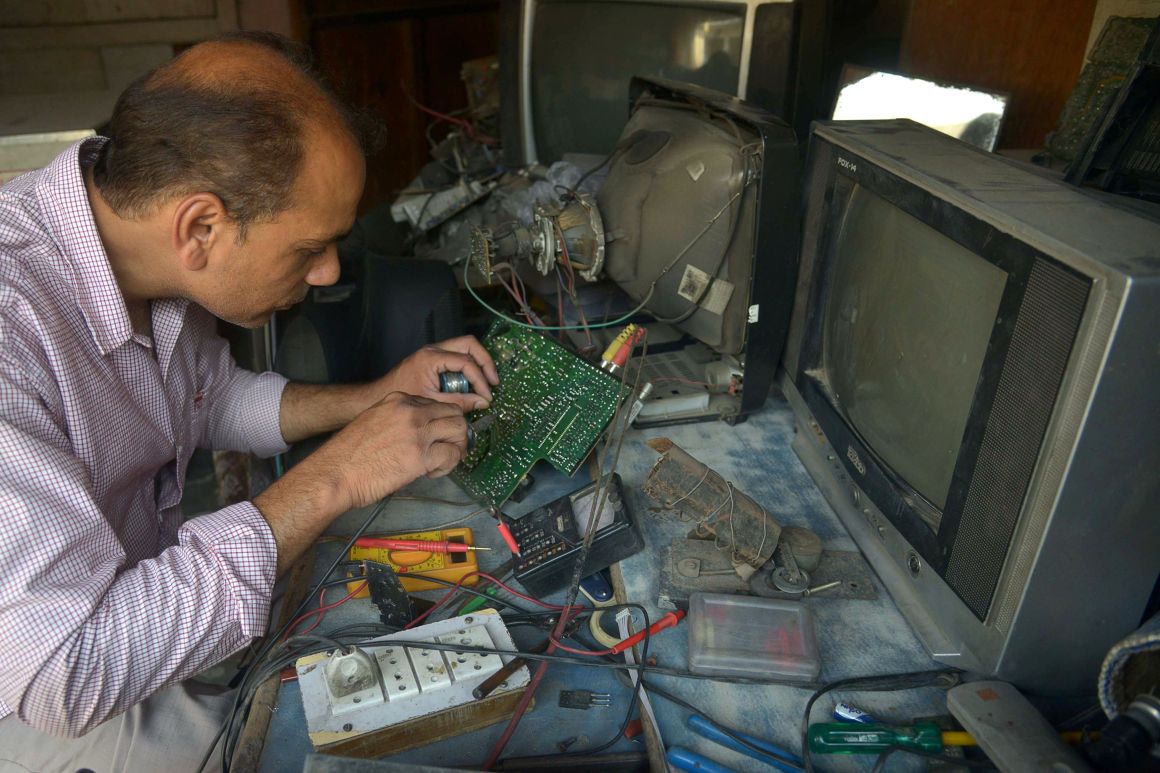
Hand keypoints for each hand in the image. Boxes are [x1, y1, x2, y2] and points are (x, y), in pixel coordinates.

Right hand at [311, 391, 468, 511]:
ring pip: (459, 431)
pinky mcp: (420, 456)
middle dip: (456, 433)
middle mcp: (410, 411)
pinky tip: (432, 473)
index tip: (437, 437)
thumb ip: (398, 420)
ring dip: (456, 447)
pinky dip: (448, 465)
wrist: (335, 474)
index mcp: (398, 400)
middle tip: (448, 450)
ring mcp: (417, 432)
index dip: (442, 422)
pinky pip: (452, 455)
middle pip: (454, 413)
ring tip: (441, 462)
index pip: (437, 404)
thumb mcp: (373, 421)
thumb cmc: (349, 455)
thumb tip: (420, 431)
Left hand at [373, 335, 499, 411]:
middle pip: (470, 344)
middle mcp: (434, 349)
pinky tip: (472, 383)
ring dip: (478, 362)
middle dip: (485, 362)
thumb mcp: (433, 402)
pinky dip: (468, 366)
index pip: (466, 362)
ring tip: (486, 381)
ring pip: (465, 346)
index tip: (486, 395)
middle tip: (493, 381)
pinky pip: (457, 355)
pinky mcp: (434, 357)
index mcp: (432, 357)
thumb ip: (459, 402)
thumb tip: (483, 402)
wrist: (379, 395)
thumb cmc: (402, 398)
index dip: (480, 379)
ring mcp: (434, 350)